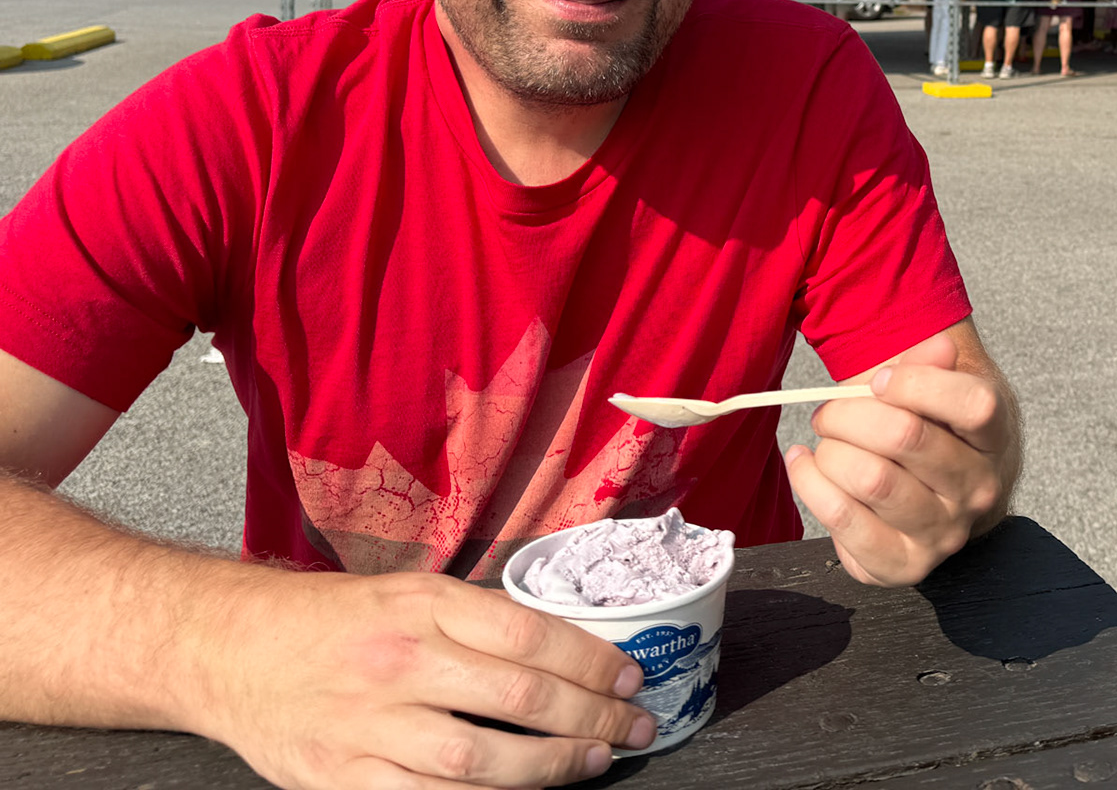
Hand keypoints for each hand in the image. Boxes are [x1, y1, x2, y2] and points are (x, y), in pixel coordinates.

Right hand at [196, 567, 653, 788]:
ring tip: (593, 763)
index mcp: (425, 604)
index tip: (630, 678)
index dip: (592, 661)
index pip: (531, 634)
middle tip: (634, 729)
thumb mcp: (411, 593)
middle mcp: (402, 661)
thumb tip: (567, 651)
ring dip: (550, 768)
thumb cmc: (336, 619)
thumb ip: (480, 621)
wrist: (234, 649)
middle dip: (591, 718)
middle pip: (519, 697)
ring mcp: (370, 724)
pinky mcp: (341, 778)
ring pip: (480, 760)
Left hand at [785, 333, 1014, 587]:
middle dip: (849, 413)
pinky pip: (844, 520)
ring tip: (824, 443)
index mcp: (994, 438)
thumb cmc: (926, 430)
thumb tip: (942, 346)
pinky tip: (806, 466)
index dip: (916, 383)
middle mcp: (978, 490)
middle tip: (829, 412)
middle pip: (906, 436)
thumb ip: (930, 363)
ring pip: (872, 479)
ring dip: (830, 451)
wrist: (935, 495)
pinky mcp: (904, 565)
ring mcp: (944, 533)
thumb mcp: (932, 389)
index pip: (973, 405)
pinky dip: (810, 483)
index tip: (879, 380)